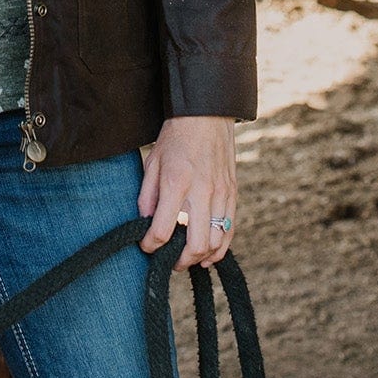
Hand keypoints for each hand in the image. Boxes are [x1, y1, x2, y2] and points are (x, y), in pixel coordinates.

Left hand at [138, 115, 236, 269]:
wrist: (206, 117)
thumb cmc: (175, 138)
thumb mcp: (153, 162)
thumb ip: (147, 195)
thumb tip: (146, 222)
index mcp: (176, 183)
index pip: (163, 228)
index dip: (151, 245)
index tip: (145, 247)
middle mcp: (201, 192)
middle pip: (194, 244)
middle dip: (180, 260)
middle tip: (168, 261)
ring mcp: (221, 195)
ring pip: (215, 242)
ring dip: (200, 257)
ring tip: (187, 259)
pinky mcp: (233, 194)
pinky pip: (230, 230)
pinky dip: (220, 248)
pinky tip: (208, 254)